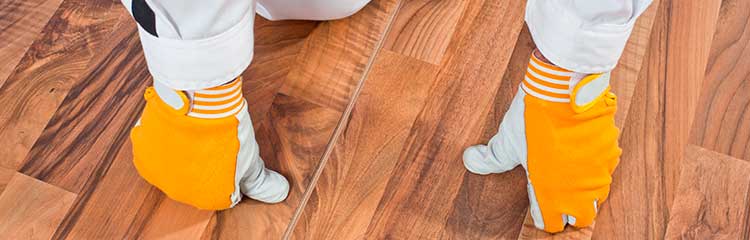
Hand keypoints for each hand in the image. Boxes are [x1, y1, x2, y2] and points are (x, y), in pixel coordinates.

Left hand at [463, 51, 620, 232]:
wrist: (562, 87)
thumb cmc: (532, 116)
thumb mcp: (506, 140)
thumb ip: (490, 158)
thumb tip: (470, 161)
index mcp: (551, 192)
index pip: (552, 223)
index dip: (545, 217)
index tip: (539, 209)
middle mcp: (579, 188)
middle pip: (582, 217)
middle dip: (571, 213)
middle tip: (559, 201)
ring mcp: (599, 171)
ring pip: (598, 196)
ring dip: (586, 193)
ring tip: (571, 180)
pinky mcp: (612, 151)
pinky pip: (607, 169)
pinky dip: (597, 168)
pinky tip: (585, 157)